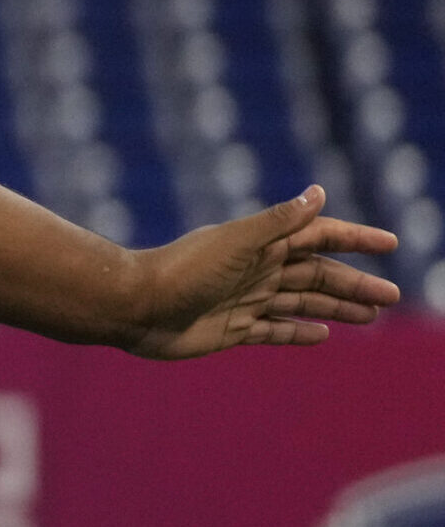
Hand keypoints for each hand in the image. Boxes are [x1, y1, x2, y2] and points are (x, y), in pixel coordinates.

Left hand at [125, 186, 402, 357]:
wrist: (134, 307)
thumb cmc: (182, 270)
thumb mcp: (235, 242)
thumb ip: (277, 222)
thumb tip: (318, 192)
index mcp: (260, 245)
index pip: (318, 237)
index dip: (354, 239)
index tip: (389, 243)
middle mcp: (256, 270)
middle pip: (317, 275)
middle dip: (354, 284)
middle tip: (392, 295)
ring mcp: (245, 300)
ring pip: (302, 303)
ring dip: (336, 307)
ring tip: (371, 315)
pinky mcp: (232, 329)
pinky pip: (274, 330)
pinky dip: (298, 332)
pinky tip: (323, 334)